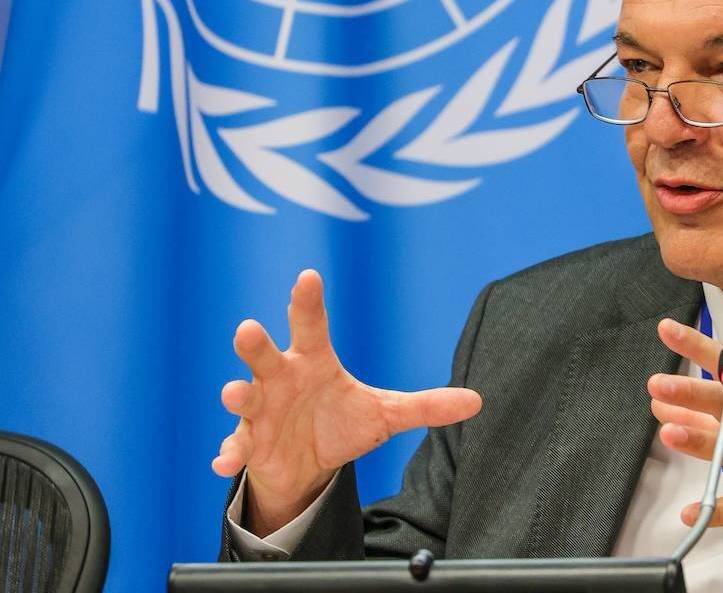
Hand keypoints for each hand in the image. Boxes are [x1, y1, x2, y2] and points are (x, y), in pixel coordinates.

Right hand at [212, 269, 481, 535]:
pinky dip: (230, 455)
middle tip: (248, 329)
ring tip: (233, 393)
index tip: (309, 277)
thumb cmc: (339, 423)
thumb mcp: (386, 414)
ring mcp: (261, 412)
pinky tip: (225, 464)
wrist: (307, 464)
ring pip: (245, 397)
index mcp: (314, 362)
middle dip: (255, 344)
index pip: (312, 325)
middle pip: (265, 356)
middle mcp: (281, 380)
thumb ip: (426, 406)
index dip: (309, 301)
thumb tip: (477, 401)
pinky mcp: (251, 445)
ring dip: (237, 395)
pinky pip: (237, 448)